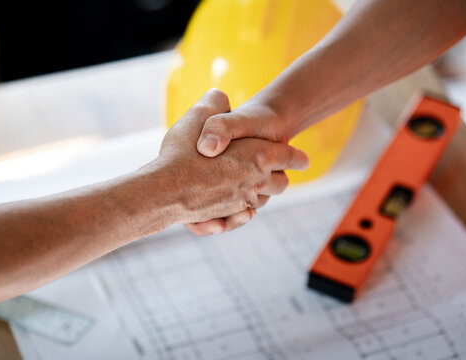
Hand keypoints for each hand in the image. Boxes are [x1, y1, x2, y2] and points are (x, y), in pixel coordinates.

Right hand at [155, 89, 307, 233]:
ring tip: (256, 188)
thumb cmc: (180, 155)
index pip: (289, 157)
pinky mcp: (224, 218)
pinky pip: (242, 216)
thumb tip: (220, 97)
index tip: (303, 160)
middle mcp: (255, 182)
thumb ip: (213, 104)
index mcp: (258, 156)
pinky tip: (237, 207)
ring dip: (261, 194)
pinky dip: (243, 212)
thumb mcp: (198, 117)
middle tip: (280, 172)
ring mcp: (241, 203)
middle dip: (280, 177)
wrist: (162, 193)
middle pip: (280, 183)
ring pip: (261, 201)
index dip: (296, 157)